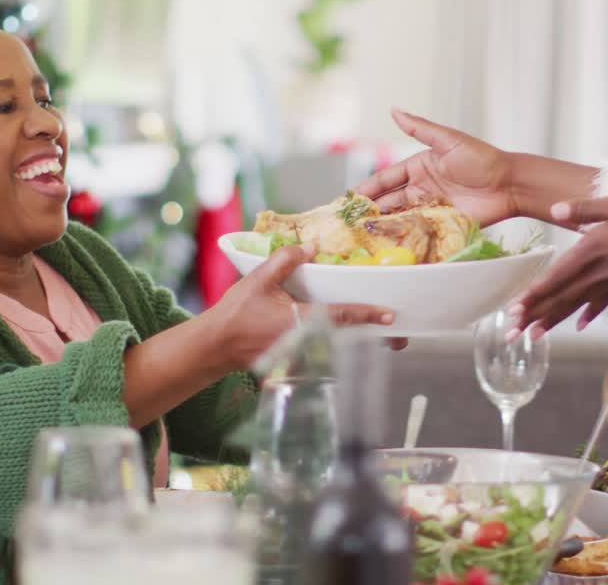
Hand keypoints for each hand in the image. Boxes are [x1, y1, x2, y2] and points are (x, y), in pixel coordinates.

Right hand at [211, 245, 396, 369]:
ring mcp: (300, 353)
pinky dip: (335, 342)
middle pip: (346, 335)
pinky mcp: (294, 359)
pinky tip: (343, 334)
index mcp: (300, 320)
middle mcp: (305, 340)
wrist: (215, 346)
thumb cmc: (235, 312)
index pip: (341, 315)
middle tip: (393, 329)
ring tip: (376, 331)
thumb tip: (311, 247)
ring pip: (335, 344)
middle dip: (369, 332)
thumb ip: (285, 260)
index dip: (367, 314)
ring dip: (354, 338)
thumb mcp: (258, 278)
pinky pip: (321, 349)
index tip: (390, 315)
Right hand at [355, 110, 518, 223]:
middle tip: (347, 221)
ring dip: (382, 224)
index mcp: (419, 166)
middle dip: (369, 210)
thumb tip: (394, 110)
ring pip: (400, 216)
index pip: (386, 179)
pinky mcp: (443, 222)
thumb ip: (419, 129)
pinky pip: (418, 229)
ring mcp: (431, 206)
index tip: (348, 198)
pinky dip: (403, 234)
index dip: (367, 188)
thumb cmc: (483, 159)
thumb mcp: (448, 140)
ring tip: (361, 234)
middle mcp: (422, 187)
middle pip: (389, 200)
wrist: (510, 184)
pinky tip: (388, 242)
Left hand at [509, 193, 607, 336]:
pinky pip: (603, 301)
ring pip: (576, 303)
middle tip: (511, 334)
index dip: (533, 296)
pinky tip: (579, 325)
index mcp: (592, 250)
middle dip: (534, 316)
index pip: (555, 277)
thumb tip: (555, 210)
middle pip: (561, 297)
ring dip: (553, 319)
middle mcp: (598, 270)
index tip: (513, 312)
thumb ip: (586, 209)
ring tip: (533, 335)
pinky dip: (588, 314)